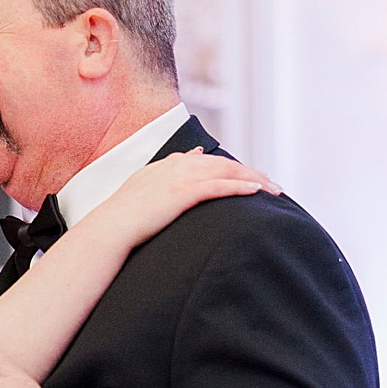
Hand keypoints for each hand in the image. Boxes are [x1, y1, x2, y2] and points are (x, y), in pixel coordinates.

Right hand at [85, 148, 278, 252]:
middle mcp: (178, 165)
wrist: (111, 226)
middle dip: (252, 173)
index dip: (233, 168)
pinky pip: (219, 187)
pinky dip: (240, 187)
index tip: (253, 176)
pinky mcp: (183, 193)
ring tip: (275, 189)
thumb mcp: (144, 189)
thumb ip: (164, 175)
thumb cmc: (124, 216)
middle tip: (274, 185)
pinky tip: (258, 192)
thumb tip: (188, 162)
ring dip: (254, 179)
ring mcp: (181, 177)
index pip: (209, 161)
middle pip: (225, 164)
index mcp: (169, 165)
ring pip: (227, 172)